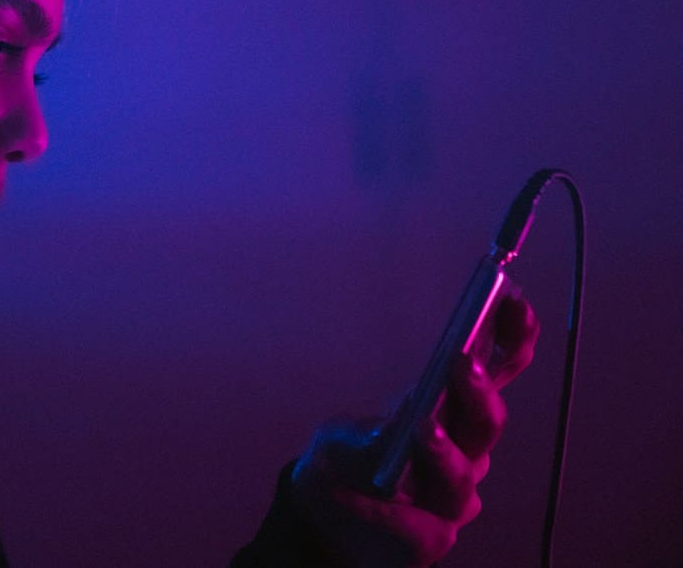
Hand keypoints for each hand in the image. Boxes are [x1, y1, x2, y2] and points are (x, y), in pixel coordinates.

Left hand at [288, 289, 539, 566]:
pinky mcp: (433, 536)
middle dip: (478, 392)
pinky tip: (384, 493)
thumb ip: (365, 429)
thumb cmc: (344, 465)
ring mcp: (452, 493)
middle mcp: (460, 451)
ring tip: (423, 427)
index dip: (511, 339)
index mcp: (447, 411)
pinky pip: (425, 520)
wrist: (323, 520)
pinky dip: (401, 507)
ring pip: (463, 471)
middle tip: (463, 362)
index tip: (512, 301)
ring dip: (443, 448)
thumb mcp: (339, 435)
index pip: (494, 370)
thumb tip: (402, 421)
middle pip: (485, 421)